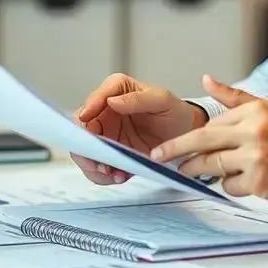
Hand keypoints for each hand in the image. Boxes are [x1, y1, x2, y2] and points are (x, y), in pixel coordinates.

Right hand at [71, 73, 205, 184]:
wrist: (184, 135)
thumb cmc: (174, 112)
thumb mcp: (162, 101)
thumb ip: (138, 99)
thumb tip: (112, 101)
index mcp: (116, 90)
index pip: (95, 98)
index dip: (88, 109)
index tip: (86, 121)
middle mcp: (105, 111)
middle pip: (82, 127)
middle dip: (87, 145)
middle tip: (100, 160)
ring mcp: (105, 133)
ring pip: (85, 150)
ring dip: (94, 165)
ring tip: (113, 174)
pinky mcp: (109, 153)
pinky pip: (97, 166)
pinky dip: (103, 175)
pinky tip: (119, 176)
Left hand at [150, 75, 267, 201]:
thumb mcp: (266, 108)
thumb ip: (233, 98)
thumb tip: (205, 79)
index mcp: (252, 113)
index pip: (211, 125)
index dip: (190, 137)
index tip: (172, 144)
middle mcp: (253, 133)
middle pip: (203, 143)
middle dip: (176, 151)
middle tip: (159, 156)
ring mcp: (256, 159)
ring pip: (213, 167)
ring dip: (201, 171)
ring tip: (192, 172)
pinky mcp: (260, 182)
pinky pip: (230, 187)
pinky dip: (231, 186)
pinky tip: (244, 180)